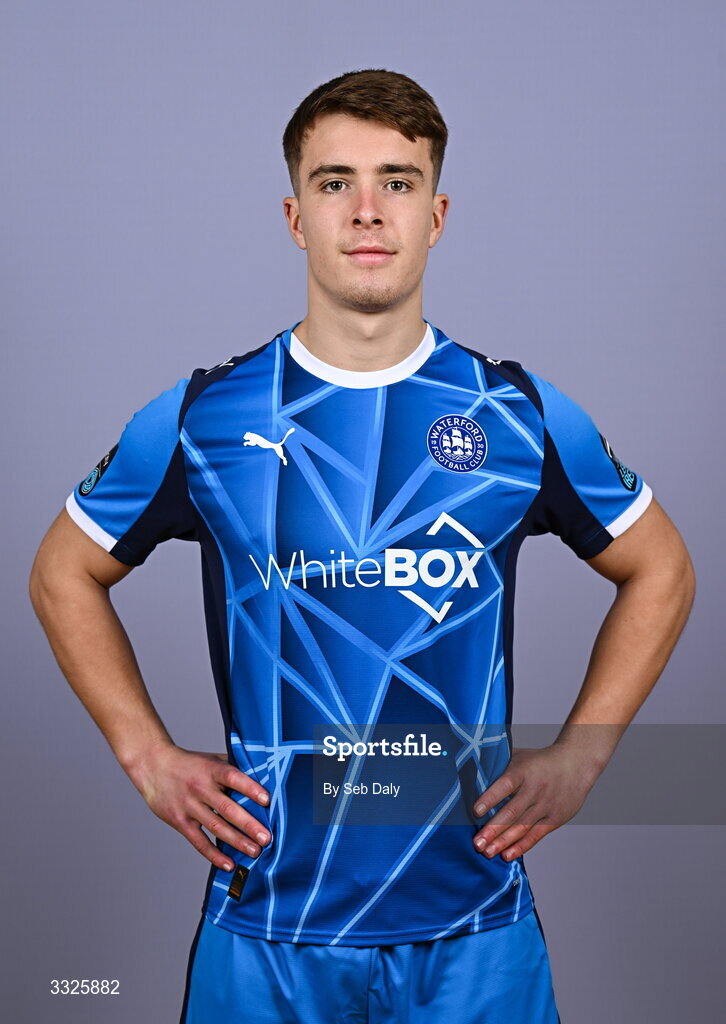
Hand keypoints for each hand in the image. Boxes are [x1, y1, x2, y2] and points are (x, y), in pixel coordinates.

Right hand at [128, 744, 271, 872]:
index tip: (267, 800)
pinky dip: (214, 854)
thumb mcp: (211, 759)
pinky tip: (229, 864)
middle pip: (227, 808)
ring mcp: (189, 806)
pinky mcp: (180, 821)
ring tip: (255, 852)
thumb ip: (234, 767)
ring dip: (237, 841)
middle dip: (248, 824)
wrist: (153, 766)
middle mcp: (200, 788)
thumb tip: (265, 774)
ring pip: (216, 827)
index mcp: (211, 770)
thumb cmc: (190, 763)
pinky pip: (199, 841)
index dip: (250, 788)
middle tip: (267, 838)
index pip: (233, 778)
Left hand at [471, 743, 599, 860]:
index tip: (476, 812)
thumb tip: (469, 770)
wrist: (576, 764)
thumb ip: (498, 764)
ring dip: (503, 842)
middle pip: (512, 812)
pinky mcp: (555, 818)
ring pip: (522, 827)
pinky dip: (521, 846)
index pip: (505, 785)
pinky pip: (535, 835)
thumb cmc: (540, 760)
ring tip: (487, 853)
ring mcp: (546, 805)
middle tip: (477, 844)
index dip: (490, 798)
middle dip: (493, 829)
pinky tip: (507, 855)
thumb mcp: (519, 756)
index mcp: (523, 771)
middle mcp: (535, 789)